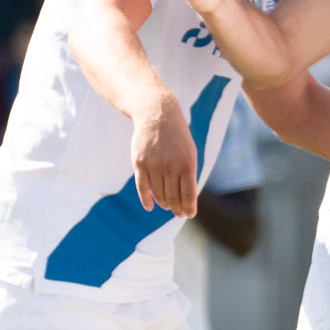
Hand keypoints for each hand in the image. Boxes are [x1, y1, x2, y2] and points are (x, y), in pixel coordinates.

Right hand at [131, 93, 197, 217]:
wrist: (157, 115)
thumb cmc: (177, 136)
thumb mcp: (190, 152)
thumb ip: (188, 174)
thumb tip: (186, 198)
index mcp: (187, 164)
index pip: (188, 195)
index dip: (189, 208)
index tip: (189, 214)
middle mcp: (171, 167)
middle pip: (173, 197)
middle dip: (177, 209)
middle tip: (178, 213)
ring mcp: (154, 165)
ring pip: (158, 194)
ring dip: (164, 204)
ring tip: (167, 206)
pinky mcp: (139, 163)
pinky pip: (142, 188)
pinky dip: (146, 200)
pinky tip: (150, 207)